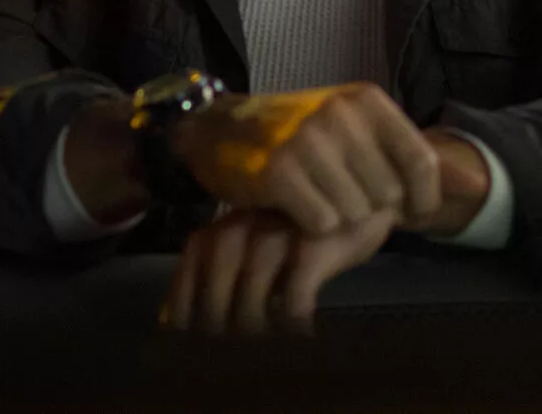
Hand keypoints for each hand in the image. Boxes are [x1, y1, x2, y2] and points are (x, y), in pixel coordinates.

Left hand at [163, 207, 395, 334]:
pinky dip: (293, 319)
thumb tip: (173, 319)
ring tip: (266, 336)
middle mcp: (247, 225)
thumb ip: (221, 268)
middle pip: (216, 285)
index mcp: (226, 223)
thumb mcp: (256, 239)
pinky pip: (295, 298)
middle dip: (219, 322)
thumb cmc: (304, 227)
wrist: (369, 197)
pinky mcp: (318, 246)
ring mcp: (282, 234)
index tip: (187, 332)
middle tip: (232, 342)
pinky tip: (301, 328)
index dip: (183, 304)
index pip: (191, 263)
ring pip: (251, 294)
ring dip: (253, 322)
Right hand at [172, 83, 440, 235]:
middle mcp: (341, 115)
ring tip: (316, 195)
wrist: (221, 129)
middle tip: (340, 192)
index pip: (421, 162)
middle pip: (387, 195)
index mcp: (367, 101)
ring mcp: (308, 141)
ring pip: (355, 213)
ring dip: (337, 215)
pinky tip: (295, 205)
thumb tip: (476, 184)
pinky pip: (322, 223)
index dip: (421, 198)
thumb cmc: (300, 134)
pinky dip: (310, 224)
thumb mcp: (359, 129)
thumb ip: (414, 157)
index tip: (407, 212)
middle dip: (368, 205)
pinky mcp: (279, 172)